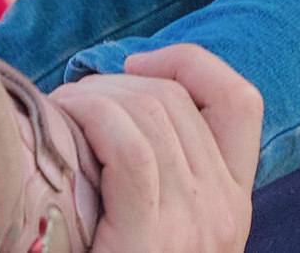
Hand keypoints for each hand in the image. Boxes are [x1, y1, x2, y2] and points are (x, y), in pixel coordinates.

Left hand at [53, 44, 259, 252]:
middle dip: (117, 81)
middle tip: (73, 97)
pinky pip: (130, 150)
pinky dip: (93, 119)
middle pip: (177, 99)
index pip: (240, 102)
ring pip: (151, 113)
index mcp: (233, 201)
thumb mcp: (171, 227)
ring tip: (59, 109)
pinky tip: (63, 122)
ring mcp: (192, 224)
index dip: (187, 63)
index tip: (134, 65)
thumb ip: (170, 178)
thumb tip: (127, 102)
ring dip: (94, 96)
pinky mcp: (149, 241)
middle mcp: (224, 208)